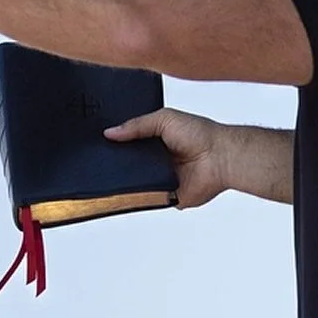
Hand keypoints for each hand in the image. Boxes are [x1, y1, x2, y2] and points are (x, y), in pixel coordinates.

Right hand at [105, 108, 233, 208]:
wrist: (219, 158)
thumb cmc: (199, 134)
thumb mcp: (164, 118)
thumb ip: (137, 125)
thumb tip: (111, 132)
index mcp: (155, 141)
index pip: (129, 144)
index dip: (116, 144)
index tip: (98, 142)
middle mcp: (157, 161)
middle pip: (129, 165)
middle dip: (118, 163)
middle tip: (101, 160)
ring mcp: (160, 180)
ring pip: (135, 184)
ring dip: (127, 180)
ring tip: (111, 175)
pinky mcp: (166, 197)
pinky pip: (147, 199)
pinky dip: (139, 196)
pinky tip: (130, 190)